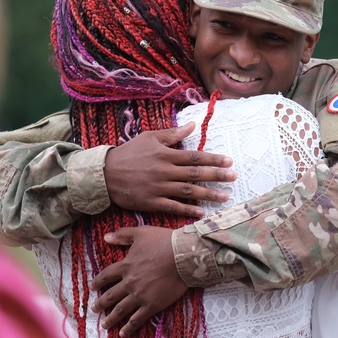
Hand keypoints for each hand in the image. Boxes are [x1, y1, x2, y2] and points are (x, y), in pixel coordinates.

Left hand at [89, 226, 187, 336]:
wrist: (184, 256)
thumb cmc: (164, 242)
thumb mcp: (141, 233)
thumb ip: (123, 234)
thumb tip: (105, 237)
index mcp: (125, 266)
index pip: (106, 276)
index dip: (98, 282)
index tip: (93, 288)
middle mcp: (129, 283)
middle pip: (110, 296)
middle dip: (100, 304)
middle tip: (94, 309)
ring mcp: (140, 295)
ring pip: (120, 310)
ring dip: (110, 319)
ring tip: (105, 325)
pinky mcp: (152, 305)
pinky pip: (137, 319)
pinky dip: (129, 328)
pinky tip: (123, 334)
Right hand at [104, 122, 234, 216]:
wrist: (104, 173)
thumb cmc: (128, 153)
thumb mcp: (149, 138)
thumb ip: (172, 134)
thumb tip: (193, 125)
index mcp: (165, 154)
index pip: (194, 157)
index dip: (213, 159)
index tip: (229, 161)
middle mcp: (164, 171)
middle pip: (195, 174)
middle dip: (217, 176)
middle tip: (233, 178)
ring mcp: (158, 187)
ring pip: (188, 191)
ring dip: (208, 194)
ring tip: (225, 197)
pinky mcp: (151, 202)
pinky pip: (173, 207)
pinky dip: (188, 210)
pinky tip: (201, 212)